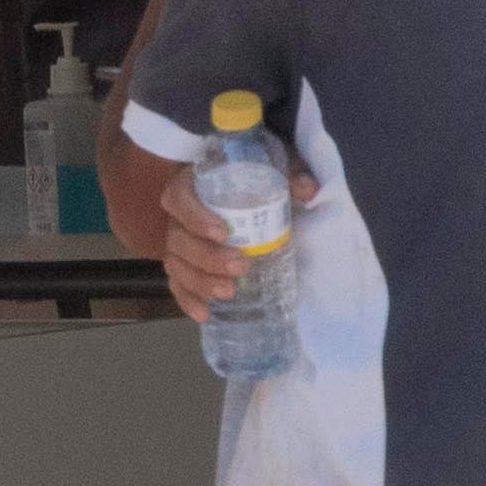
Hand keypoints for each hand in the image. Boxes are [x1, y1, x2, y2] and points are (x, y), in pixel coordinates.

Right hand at [144, 152, 310, 323]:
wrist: (242, 195)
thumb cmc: (252, 181)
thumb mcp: (272, 171)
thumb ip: (289, 175)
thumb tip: (309, 188)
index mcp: (191, 187)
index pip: (179, 199)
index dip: (195, 217)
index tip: (223, 232)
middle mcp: (178, 217)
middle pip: (179, 239)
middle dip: (207, 257)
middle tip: (240, 266)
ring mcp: (178, 244)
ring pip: (177, 265)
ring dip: (200, 282)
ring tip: (229, 292)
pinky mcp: (184, 266)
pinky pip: (178, 285)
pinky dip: (188, 301)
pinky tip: (205, 314)